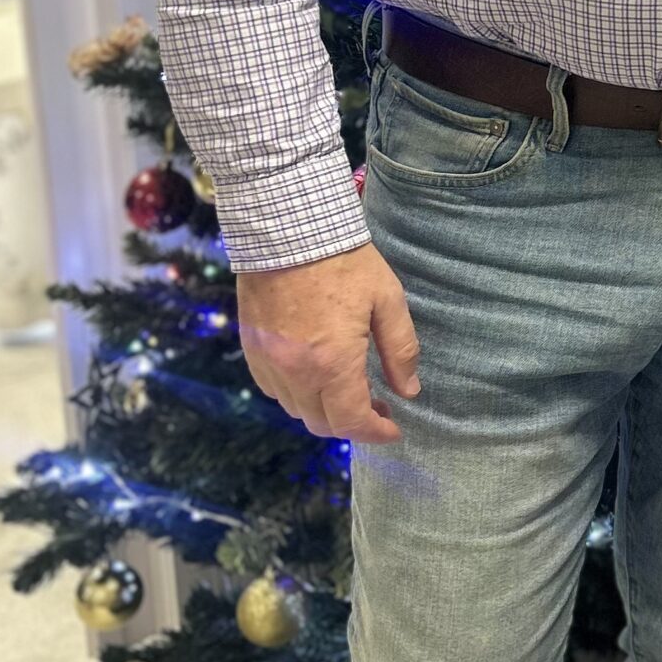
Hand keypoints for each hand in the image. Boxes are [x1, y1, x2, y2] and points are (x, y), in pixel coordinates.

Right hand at [236, 242, 419, 443]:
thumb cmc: (345, 261)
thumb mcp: (387, 301)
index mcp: (333, 364)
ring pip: (296, 409)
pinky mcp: (252, 348)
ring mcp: (269, 362)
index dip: (376, 432)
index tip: (392, 428)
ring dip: (323, 410)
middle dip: (352, 424)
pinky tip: (313, 376)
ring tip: (347, 391)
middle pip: (322, 423)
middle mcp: (296, 372)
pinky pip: (272, 389)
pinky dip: (295, 393)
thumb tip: (409, 391)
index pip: (352, 422)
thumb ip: (401, 351)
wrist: (287, 229)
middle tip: (376, 408)